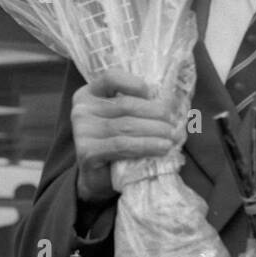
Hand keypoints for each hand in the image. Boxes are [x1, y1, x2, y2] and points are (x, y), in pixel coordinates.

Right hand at [72, 70, 182, 204]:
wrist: (98, 178)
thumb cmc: (116, 142)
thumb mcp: (123, 118)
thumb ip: (136, 104)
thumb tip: (170, 100)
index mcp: (89, 94)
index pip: (111, 78)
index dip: (135, 83)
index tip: (153, 94)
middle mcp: (81, 110)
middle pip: (126, 105)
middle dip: (156, 113)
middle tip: (174, 123)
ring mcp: (81, 131)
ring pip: (127, 126)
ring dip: (156, 131)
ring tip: (173, 137)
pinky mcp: (87, 152)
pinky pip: (123, 145)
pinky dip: (147, 145)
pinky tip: (163, 148)